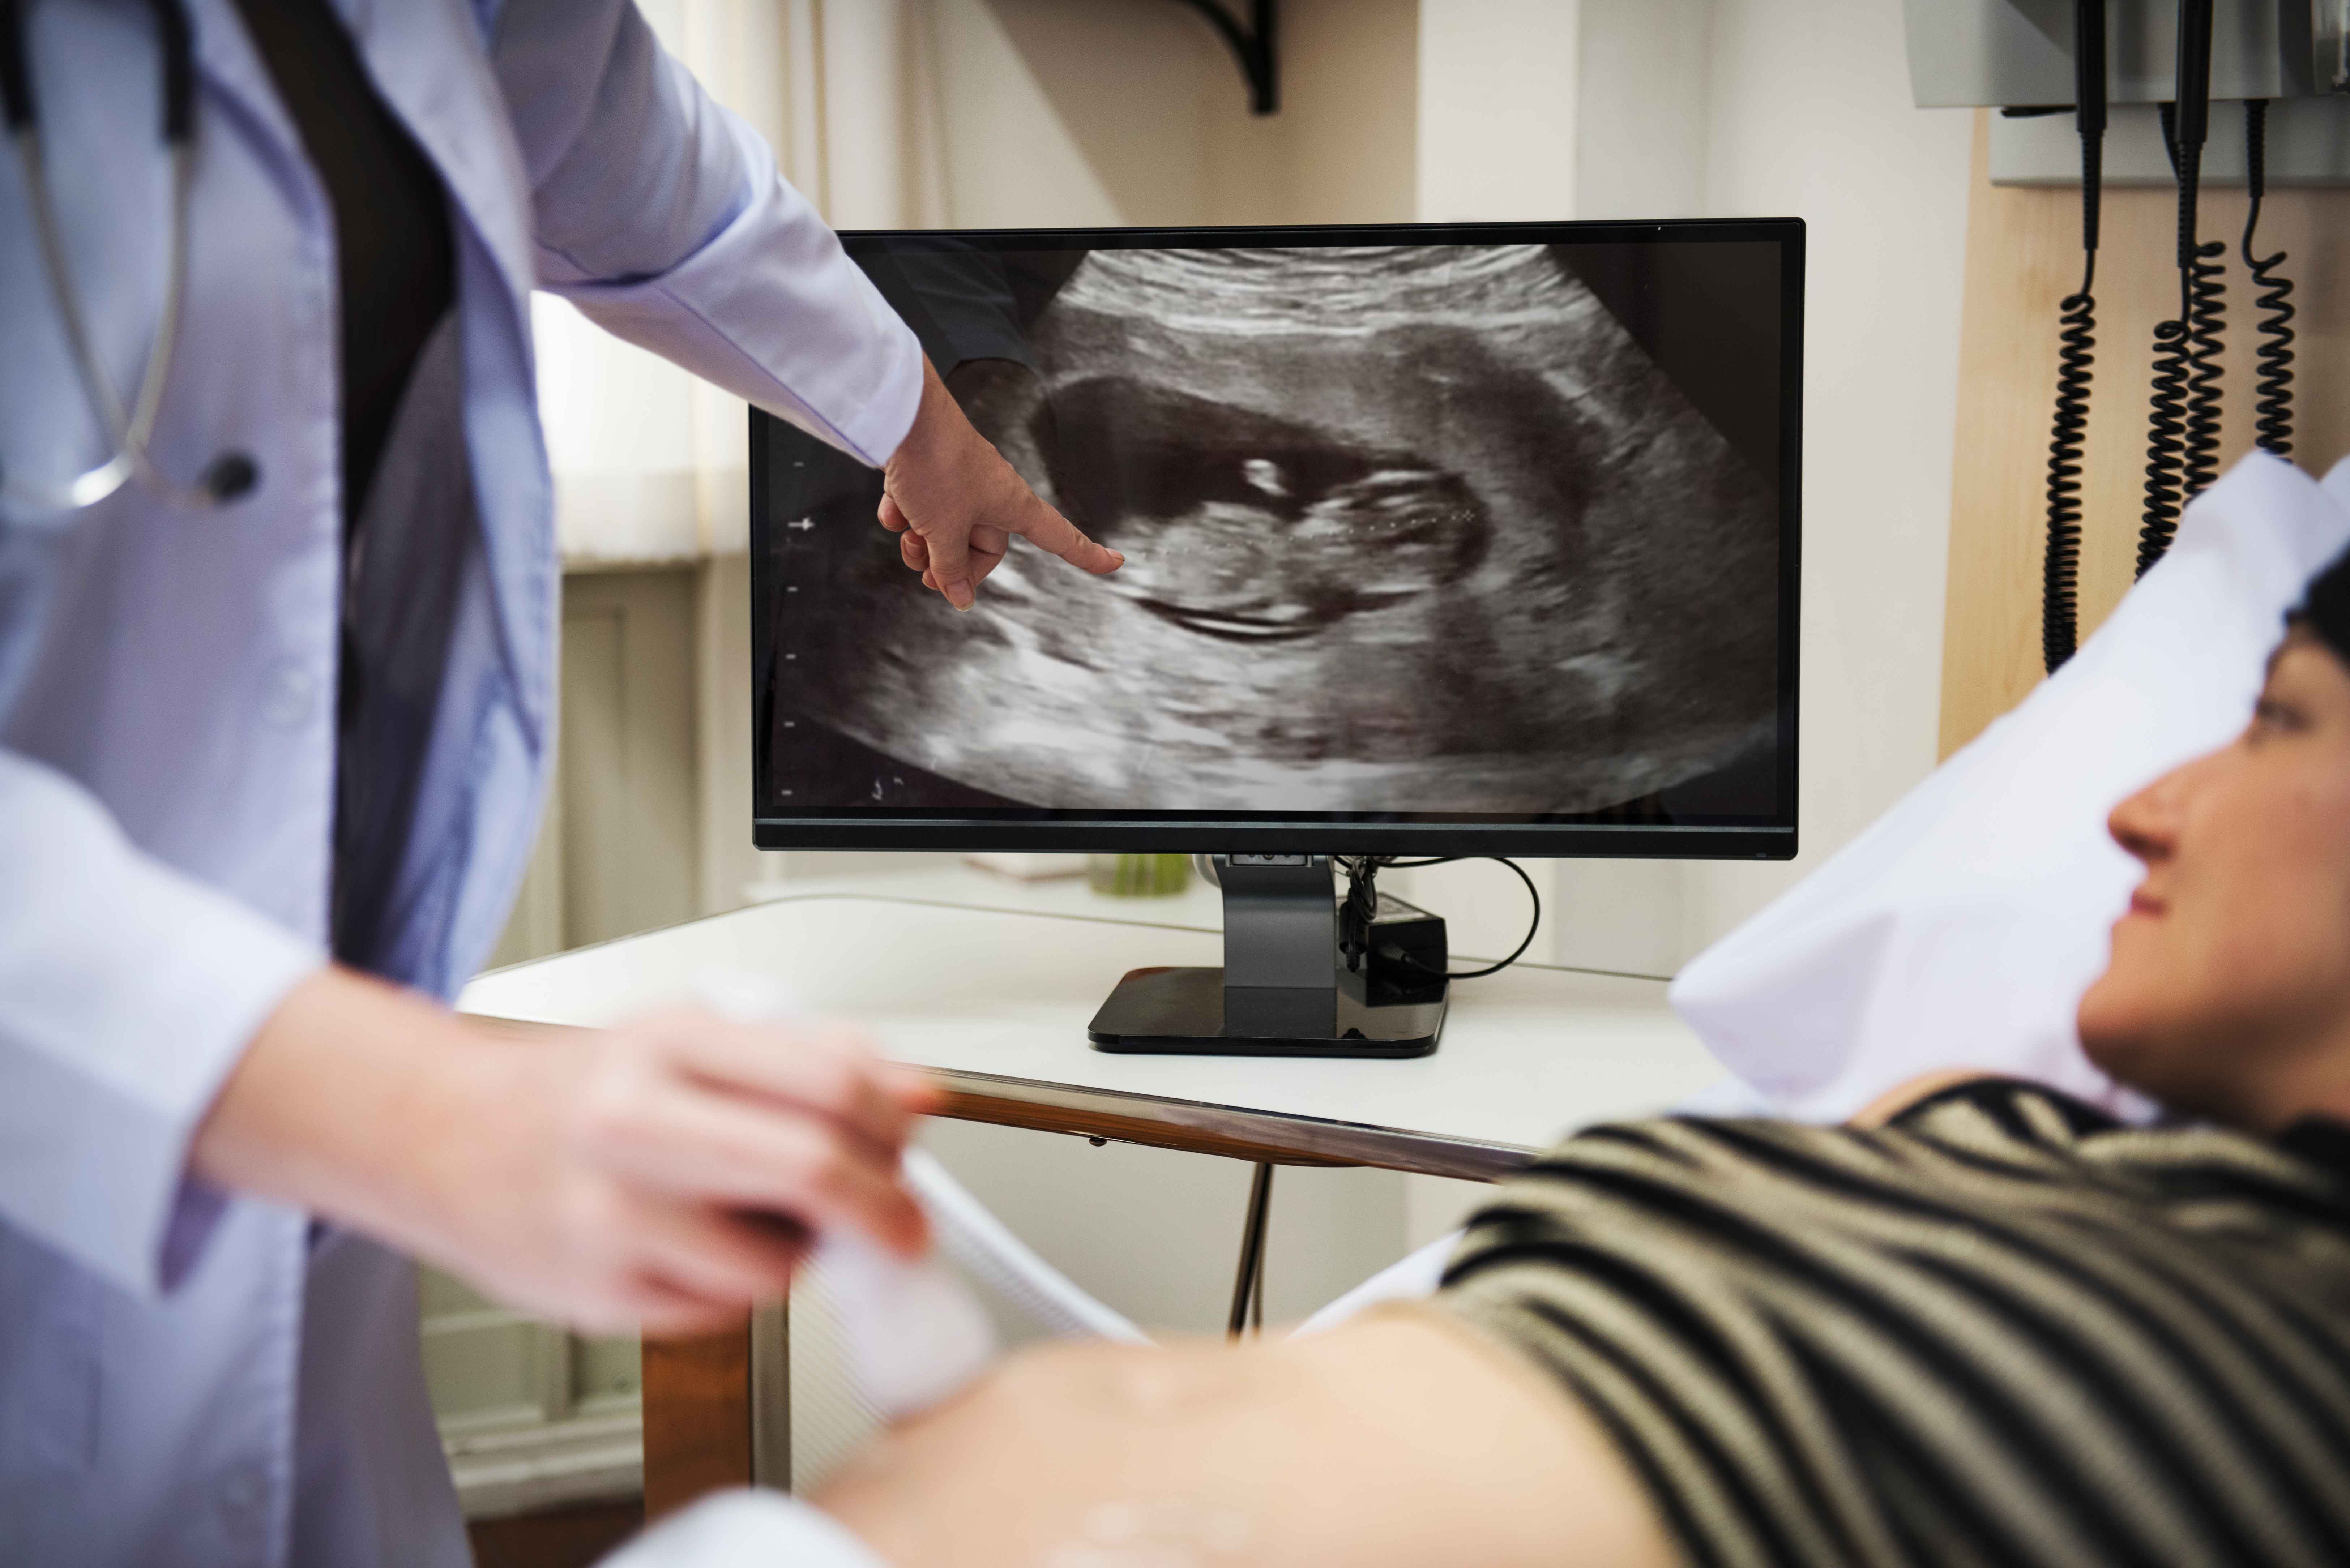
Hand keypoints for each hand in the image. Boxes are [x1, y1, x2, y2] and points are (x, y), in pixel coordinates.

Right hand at [193, 967, 937, 1335]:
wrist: (446, 1138)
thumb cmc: (583, 1088)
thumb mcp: (697, 1039)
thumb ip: (815, 1058)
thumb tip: (921, 1094)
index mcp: (669, 1044)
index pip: (830, 1082)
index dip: (896, 1128)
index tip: (914, 1153)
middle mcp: (633, 1124)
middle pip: (812, 1172)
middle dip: (883, 1210)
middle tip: (902, 1226)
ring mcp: (609, 1217)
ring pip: (775, 1265)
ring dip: (799, 1256)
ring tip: (758, 1221)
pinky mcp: (596, 1297)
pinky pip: (722, 1313)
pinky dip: (736, 1288)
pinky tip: (697, 1248)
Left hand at [879, 356, 1121, 609]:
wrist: (900, 416)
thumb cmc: (935, 468)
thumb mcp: (944, 531)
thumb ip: (952, 570)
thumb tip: (960, 600)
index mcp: (1014, 507)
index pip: (1060, 537)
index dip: (1087, 554)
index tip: (1115, 562)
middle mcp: (993, 494)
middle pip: (983, 548)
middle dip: (951, 565)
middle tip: (926, 574)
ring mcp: (961, 483)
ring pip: (948, 532)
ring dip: (923, 544)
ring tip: (907, 536)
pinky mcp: (932, 472)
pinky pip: (923, 509)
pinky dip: (904, 514)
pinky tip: (893, 508)